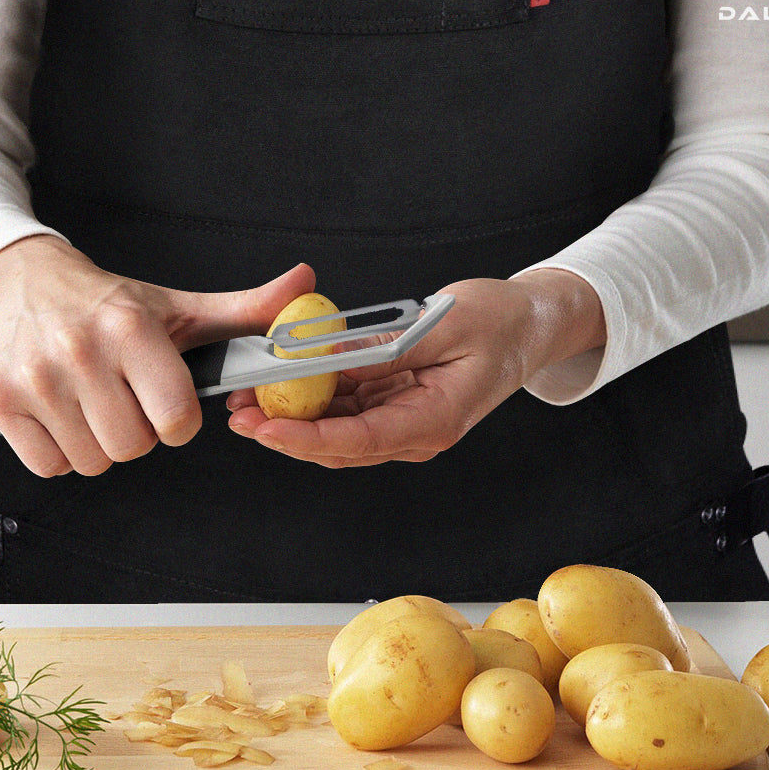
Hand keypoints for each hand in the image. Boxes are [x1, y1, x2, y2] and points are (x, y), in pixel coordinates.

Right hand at [0, 235, 314, 475]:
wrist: (24, 285)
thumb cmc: (110, 304)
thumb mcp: (183, 307)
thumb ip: (250, 309)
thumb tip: (305, 287)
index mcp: (131, 330)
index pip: (176, 418)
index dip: (180, 420)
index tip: (170, 402)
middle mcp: (79, 353)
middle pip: (134, 448)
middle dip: (141, 432)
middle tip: (130, 399)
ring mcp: (34, 379)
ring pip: (93, 461)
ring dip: (103, 443)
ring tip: (99, 402)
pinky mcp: (2, 403)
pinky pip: (50, 466)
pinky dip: (64, 451)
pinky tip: (69, 413)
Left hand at [226, 270, 605, 467]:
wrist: (529, 325)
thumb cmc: (500, 322)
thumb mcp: (442, 326)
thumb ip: (385, 350)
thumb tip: (325, 359)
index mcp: (436, 419)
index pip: (361, 440)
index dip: (307, 437)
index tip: (265, 426)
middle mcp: (419, 431)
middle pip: (341, 446)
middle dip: (286, 432)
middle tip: (239, 413)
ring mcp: (407, 422)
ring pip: (339, 432)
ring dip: (293, 418)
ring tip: (248, 399)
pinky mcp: (397, 406)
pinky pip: (349, 410)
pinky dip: (315, 400)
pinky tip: (284, 384)